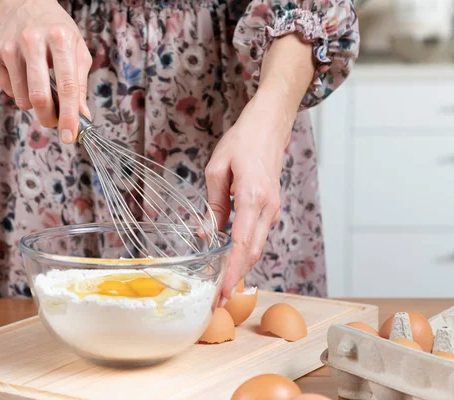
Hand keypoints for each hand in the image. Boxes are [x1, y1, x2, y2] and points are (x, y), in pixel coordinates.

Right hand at [0, 0, 91, 142]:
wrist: (25, 5)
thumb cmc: (58, 32)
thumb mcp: (78, 51)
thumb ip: (80, 85)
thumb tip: (82, 117)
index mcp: (59, 38)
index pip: (66, 85)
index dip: (69, 115)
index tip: (70, 136)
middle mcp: (32, 40)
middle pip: (39, 96)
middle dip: (48, 118)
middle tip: (54, 121)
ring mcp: (8, 47)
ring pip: (22, 98)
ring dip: (34, 103)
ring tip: (40, 84)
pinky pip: (9, 90)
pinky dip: (19, 91)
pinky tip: (24, 73)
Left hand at [205, 88, 290, 304]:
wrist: (270, 125)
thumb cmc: (242, 141)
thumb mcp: (218, 170)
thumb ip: (213, 204)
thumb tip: (205, 234)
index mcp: (252, 196)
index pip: (241, 243)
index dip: (231, 271)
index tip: (222, 291)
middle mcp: (268, 207)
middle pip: (252, 252)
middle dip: (236, 278)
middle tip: (219, 300)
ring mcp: (273, 208)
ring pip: (257, 246)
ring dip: (240, 268)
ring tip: (222, 286)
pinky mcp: (272, 207)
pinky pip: (258, 235)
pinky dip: (245, 252)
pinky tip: (231, 260)